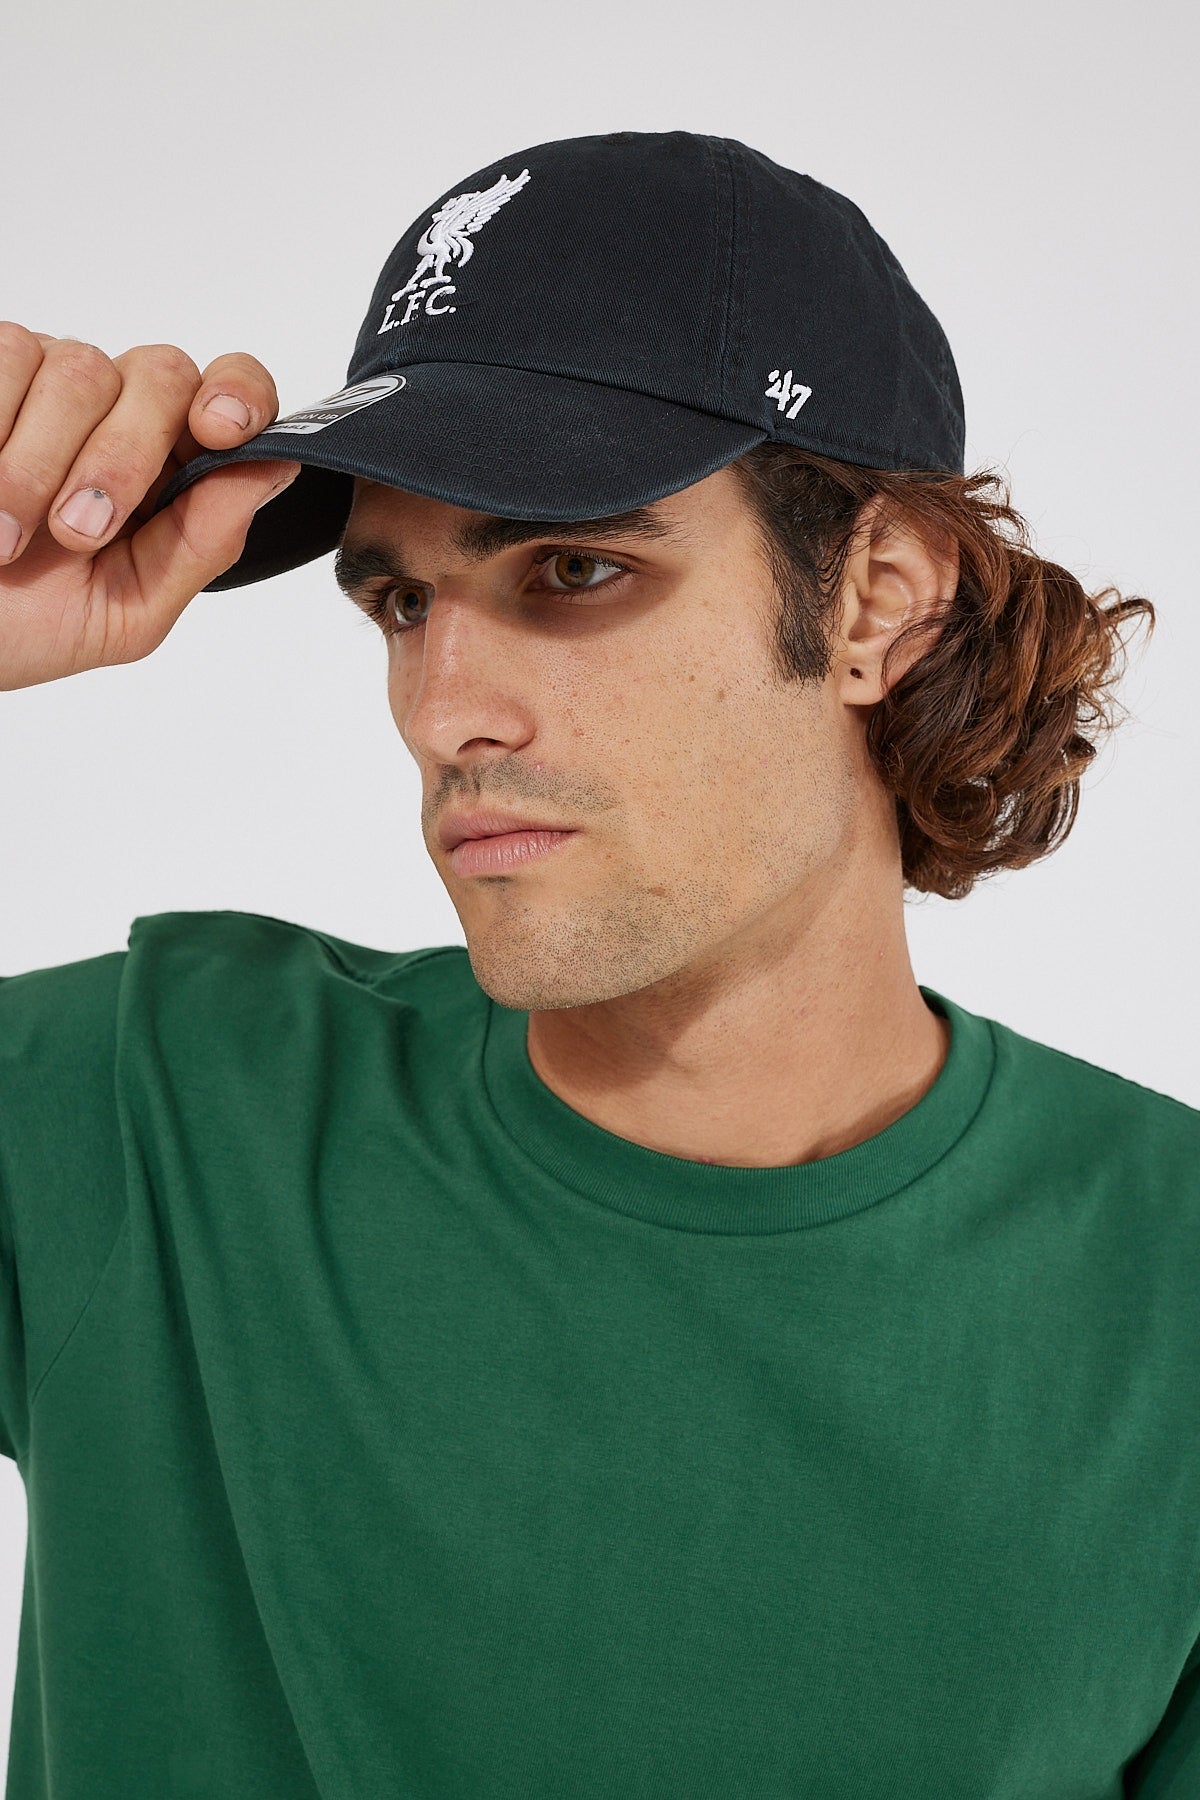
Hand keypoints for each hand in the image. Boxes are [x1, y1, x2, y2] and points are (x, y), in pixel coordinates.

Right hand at [0, 325, 299, 689]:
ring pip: (81, 369)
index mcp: (174, 470)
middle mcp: (122, 412)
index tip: (220, 429)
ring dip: (40, 465)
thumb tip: (272, 470)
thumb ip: (203, 542)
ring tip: (7, 538)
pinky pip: (10, 356)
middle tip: (76, 532)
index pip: (236, 396)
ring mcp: (53, 380)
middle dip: (124, 458)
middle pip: (165, 376)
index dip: (239, 395)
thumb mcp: (129, 609)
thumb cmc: (28, 624)